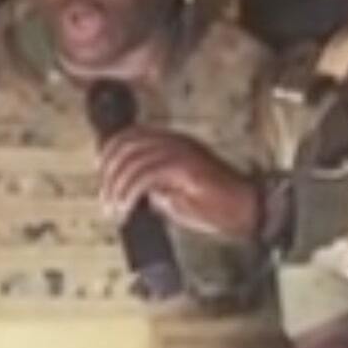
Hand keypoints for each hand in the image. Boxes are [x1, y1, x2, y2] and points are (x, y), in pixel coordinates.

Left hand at [97, 129, 262, 242]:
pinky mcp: (187, 167)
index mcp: (172, 142)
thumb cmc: (214, 206)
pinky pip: (146, 175)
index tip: (102, 178)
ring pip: (133, 159)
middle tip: (106, 200)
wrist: (245, 211)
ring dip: (117, 188)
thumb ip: (150, 187)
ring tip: (116, 210)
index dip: (108, 153)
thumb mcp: (171, 195)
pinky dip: (130, 193)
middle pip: (126, 144)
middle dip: (109, 175)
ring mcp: (182, 151)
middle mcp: (175, 141)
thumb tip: (125, 191)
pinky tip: (128, 209)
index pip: (130, 135)